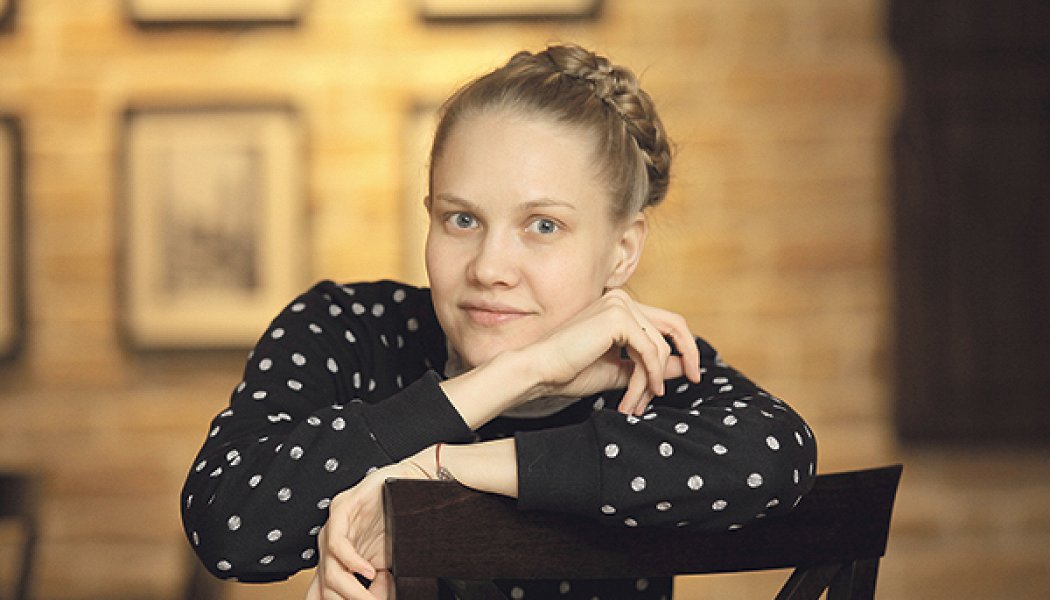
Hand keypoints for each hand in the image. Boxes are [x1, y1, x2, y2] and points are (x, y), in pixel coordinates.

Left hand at [305, 456, 431, 599]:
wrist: (411, 484)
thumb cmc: (397, 519)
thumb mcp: (389, 562)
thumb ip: (381, 585)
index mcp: (338, 560)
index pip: (322, 592)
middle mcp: (330, 546)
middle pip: (326, 589)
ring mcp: (333, 528)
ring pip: (330, 571)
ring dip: (352, 592)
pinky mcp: (341, 509)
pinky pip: (338, 543)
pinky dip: (353, 563)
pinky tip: (370, 571)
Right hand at [525, 288, 701, 414]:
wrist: (541, 371)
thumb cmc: (570, 371)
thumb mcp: (620, 370)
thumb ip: (650, 366)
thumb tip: (684, 366)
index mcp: (619, 307)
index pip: (666, 323)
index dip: (685, 346)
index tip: (692, 374)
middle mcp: (621, 299)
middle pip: (673, 327)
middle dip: (686, 356)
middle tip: (694, 380)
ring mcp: (619, 304)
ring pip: (658, 347)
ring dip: (651, 381)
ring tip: (634, 404)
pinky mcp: (617, 317)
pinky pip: (649, 351)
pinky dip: (648, 376)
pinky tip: (637, 395)